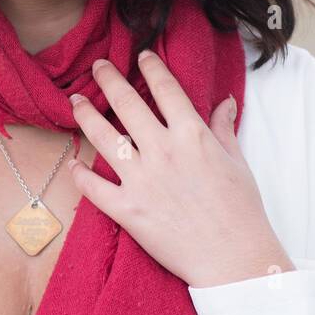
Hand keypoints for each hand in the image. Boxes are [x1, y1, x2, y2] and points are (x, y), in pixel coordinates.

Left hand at [67, 49, 292, 287]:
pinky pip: (94, 187)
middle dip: (109, 79)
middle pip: (127, 103)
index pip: (166, 89)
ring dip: (86, 115)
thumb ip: (224, 128)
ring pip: (103, 137)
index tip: (141, 56)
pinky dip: (79, 174)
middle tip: (98, 66)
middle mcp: (163, 150)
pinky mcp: (127, 209)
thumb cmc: (242, 211)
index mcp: (192, 134)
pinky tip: (72, 163)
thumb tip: (225, 102)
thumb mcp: (237, 161)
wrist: (234, 257)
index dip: (151, 68)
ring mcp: (141, 179)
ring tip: (74, 101)